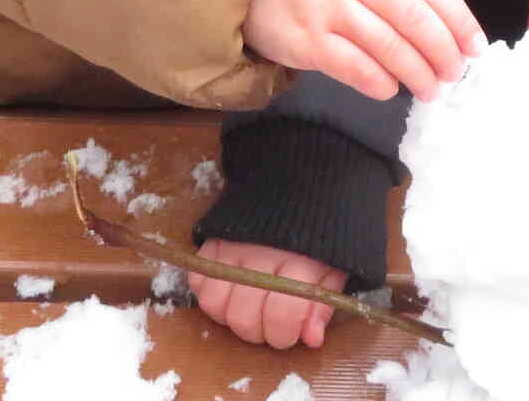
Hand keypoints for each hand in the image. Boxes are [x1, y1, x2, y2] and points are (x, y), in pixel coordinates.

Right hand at [191, 240, 345, 349]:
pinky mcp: (212, 240)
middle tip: (268, 323)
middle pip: (242, 317)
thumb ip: (321, 306)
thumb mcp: (332, 270)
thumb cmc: (317, 238)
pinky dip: (210, 293)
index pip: (280, 315)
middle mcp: (260, 254)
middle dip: (256, 332)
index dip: (283, 335)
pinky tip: (231, 290)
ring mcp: (231, 247)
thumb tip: (310, 340)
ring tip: (248, 307)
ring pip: (213, 304)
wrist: (296, 188)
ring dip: (229, 316)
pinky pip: (197, 281)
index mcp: (298, 261)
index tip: (289, 333)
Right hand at [246, 0, 484, 101]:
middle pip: (411, 14)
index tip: (475, 46)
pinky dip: (379, 82)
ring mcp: (323, 3)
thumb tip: (447, 25)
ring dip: (417, 73)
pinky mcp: (302, 38)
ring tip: (430, 89)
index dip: (457, 17)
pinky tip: (390, 88)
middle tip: (455, 74)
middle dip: (442, 50)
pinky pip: (353, 67)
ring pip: (387, 44)